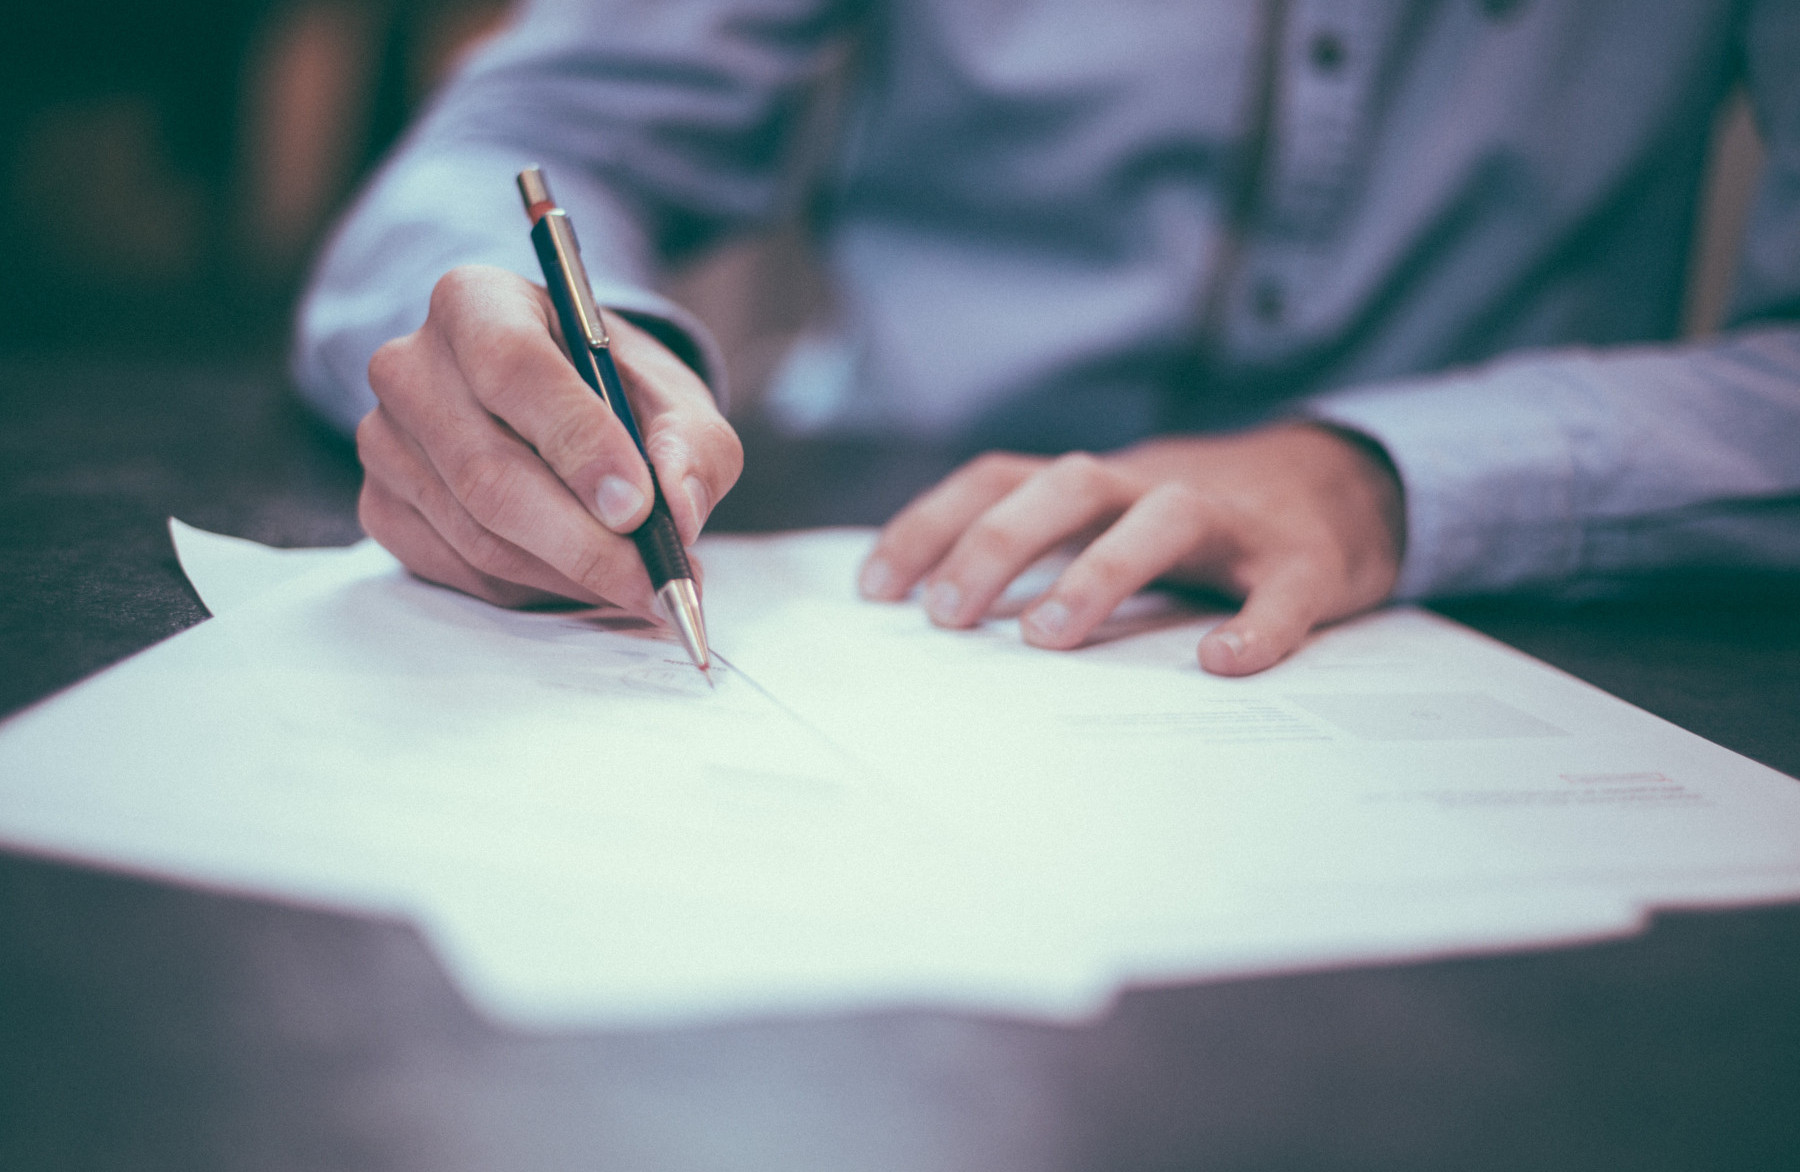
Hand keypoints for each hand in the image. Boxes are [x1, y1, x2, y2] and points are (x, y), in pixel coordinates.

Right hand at [356, 265, 741, 611]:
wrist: (557, 406)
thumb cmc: (613, 391)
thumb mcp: (673, 397)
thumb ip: (692, 444)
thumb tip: (679, 510)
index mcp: (476, 302)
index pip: (513, 368)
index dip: (578, 443)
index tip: (638, 507)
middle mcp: (411, 366)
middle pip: (488, 472)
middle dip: (584, 542)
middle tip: (655, 580)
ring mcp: (385, 441)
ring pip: (478, 535)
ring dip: (569, 574)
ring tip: (638, 583)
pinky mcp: (382, 506)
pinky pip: (460, 570)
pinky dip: (534, 588)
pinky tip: (581, 577)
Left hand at [857, 424, 1404, 674]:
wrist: (1344, 485)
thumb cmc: (1198, 523)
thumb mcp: (1111, 519)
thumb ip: (1042, 551)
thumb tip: (937, 616)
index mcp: (1099, 484)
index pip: (1000, 479)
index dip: (932, 524)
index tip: (874, 590)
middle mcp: (1154, 487)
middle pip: (1068, 485)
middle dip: (998, 544)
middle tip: (947, 617)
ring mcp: (1233, 521)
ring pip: (1164, 518)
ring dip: (1100, 571)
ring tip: (1048, 638)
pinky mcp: (1305, 562)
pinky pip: (1281, 590)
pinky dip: (1255, 625)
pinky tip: (1221, 663)